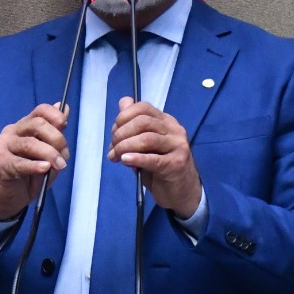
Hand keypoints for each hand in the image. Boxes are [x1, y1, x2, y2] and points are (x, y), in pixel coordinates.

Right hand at [0, 104, 68, 219]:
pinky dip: (35, 165)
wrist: (8, 198)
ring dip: (49, 153)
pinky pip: (20, 163)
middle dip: (56, 138)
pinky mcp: (0, 163)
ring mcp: (4, 146)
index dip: (55, 115)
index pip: (40, 110)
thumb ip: (55, 134)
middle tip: (65, 155)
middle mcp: (12, 131)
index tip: (65, 126)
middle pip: (37, 124)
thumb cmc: (29, 175)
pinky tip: (44, 168)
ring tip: (60, 165)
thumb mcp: (47, 154)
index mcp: (24, 126)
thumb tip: (65, 108)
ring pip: (30, 143)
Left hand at [108, 98, 202, 218]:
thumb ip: (134, 124)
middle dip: (121, 133)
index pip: (143, 108)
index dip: (124, 117)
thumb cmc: (160, 166)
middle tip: (112, 149)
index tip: (113, 132)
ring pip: (147, 139)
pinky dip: (136, 158)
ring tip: (115, 157)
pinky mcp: (176, 164)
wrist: (181, 191)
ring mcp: (178, 146)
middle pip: (143, 122)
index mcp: (166, 121)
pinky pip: (153, 159)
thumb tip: (123, 102)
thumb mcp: (145, 144)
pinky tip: (125, 160)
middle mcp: (174, 130)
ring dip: (125, 147)